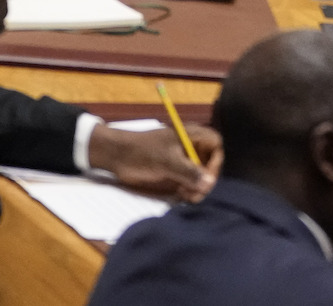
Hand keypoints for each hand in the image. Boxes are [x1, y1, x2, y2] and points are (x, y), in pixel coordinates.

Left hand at [89, 121, 219, 202]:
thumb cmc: (142, 152)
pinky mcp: (175, 172)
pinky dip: (189, 191)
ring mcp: (183, 160)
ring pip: (201, 175)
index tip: (206, 177)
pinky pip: (189, 182)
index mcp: (191, 136)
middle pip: (210, 162)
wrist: (117, 157)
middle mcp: (190, 147)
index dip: (215, 161)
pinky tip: (182, 196)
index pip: (215, 145)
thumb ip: (188, 172)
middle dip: (206, 179)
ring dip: (198, 187)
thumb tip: (209, 183)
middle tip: (197, 193)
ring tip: (188, 197)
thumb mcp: (166, 161)